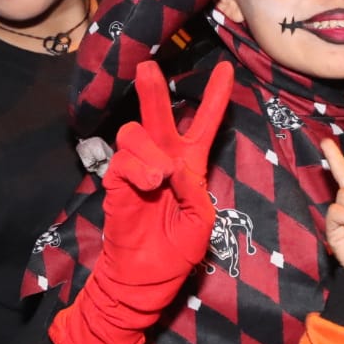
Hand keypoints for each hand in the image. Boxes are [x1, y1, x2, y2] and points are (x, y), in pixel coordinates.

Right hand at [102, 59, 231, 264]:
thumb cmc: (177, 250)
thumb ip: (192, 190)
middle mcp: (164, 159)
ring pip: (135, 132)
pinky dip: (137, 168)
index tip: (225, 68)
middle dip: (154, 90)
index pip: (204, 123)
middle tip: (147, 67)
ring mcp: (138, 169)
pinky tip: (148, 184)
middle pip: (160, 115)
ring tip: (159, 178)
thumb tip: (170, 165)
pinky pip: (123, 159)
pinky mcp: (117, 181)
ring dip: (150, 150)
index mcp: (191, 165)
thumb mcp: (200, 221)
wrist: (146, 276)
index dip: (215, 96)